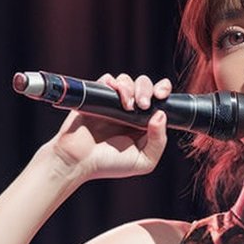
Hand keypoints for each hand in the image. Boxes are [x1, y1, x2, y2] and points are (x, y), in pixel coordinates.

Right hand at [50, 72, 171, 180]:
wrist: (79, 161)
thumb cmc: (109, 164)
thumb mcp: (143, 161)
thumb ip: (158, 141)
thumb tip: (161, 115)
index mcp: (143, 123)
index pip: (159, 100)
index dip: (163, 90)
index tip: (161, 96)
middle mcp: (130, 111)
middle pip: (145, 85)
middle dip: (148, 89)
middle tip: (143, 105)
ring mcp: (113, 102)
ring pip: (128, 80)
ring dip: (131, 88)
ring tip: (128, 106)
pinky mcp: (97, 96)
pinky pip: (109, 79)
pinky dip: (115, 83)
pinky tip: (117, 98)